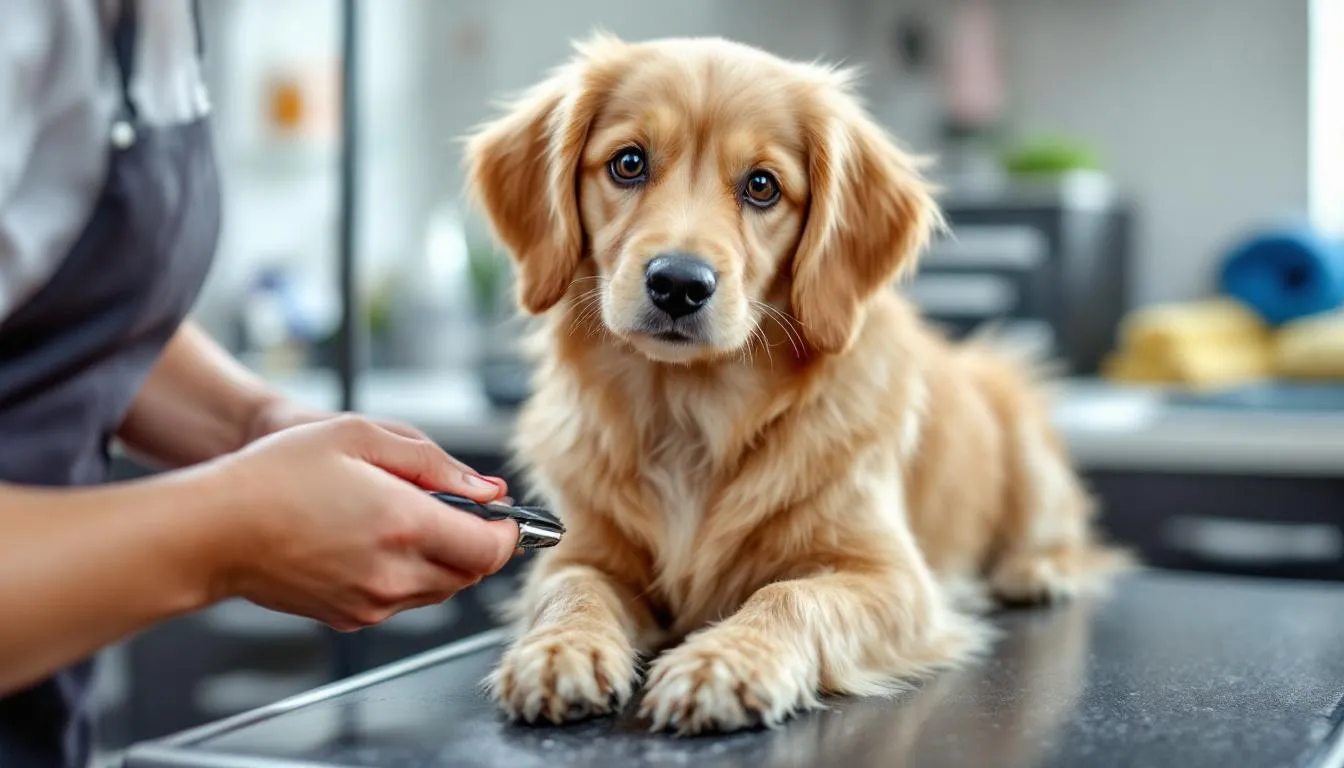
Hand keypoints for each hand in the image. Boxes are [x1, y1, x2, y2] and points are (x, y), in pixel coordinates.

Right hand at [205, 415, 519, 630]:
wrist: (213, 530)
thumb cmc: (278, 474)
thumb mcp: (361, 438)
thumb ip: (435, 464)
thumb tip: (488, 490)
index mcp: (405, 525)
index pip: (492, 549)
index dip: (507, 531)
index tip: (501, 514)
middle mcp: (395, 574)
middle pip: (472, 574)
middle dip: (476, 543)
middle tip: (453, 509)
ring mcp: (373, 603)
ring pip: (440, 590)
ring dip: (444, 560)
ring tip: (405, 519)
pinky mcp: (351, 617)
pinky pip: (403, 600)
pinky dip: (408, 575)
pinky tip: (375, 541)